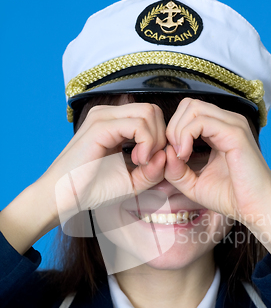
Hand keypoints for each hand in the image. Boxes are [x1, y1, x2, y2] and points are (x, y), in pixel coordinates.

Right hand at [40, 103, 167, 222]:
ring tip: (142, 162)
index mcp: (115, 122)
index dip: (161, 138)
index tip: (153, 163)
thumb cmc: (94, 189)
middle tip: (149, 162)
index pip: (152, 116)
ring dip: (155, 140)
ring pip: (149, 113)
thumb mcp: (133, 181)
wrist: (65, 197)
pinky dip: (147, 143)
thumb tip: (168, 154)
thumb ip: (154, 170)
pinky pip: (138, 124)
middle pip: (153, 110)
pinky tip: (139, 161)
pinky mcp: (100, 126)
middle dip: (161, 137)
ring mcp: (103, 117)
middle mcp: (109, 114)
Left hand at [163, 98, 270, 267]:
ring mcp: (233, 125)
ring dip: (177, 131)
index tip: (172, 158)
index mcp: (220, 130)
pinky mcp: (235, 133)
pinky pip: (200, 121)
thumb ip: (174, 169)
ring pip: (192, 107)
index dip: (173, 131)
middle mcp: (228, 122)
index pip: (189, 113)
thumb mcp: (193, 183)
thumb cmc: (230, 198)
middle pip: (188, 104)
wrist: (255, 209)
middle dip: (173, 128)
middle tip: (175, 155)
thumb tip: (165, 150)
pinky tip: (185, 156)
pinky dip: (185, 136)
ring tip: (180, 156)